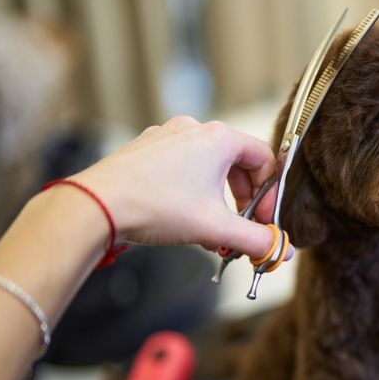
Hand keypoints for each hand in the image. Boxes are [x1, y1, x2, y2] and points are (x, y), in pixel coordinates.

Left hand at [72, 115, 292, 260]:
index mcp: (219, 138)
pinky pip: (182, 168)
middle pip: (237, 164)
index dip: (269, 194)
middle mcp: (194, 129)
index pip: (264, 159)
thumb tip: (281, 250)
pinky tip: (183, 218)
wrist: (97, 205)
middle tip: (239, 228)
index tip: (263, 221)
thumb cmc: (155, 205)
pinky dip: (192, 192)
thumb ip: (256, 240)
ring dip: (217, 200)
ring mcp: (167, 137)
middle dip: (243, 201)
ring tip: (210, 229)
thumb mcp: (216, 228)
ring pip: (208, 168)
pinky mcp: (146, 150)